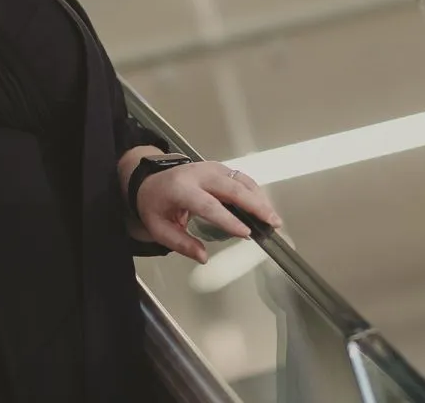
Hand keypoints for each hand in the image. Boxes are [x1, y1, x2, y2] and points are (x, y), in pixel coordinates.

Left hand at [134, 162, 281, 263]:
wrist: (150, 179)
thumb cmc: (155, 205)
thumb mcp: (158, 227)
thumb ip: (180, 243)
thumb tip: (203, 257)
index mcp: (180, 188)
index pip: (207, 204)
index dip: (228, 219)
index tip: (246, 232)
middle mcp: (198, 174)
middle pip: (231, 188)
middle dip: (254, 205)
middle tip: (272, 223)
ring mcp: (210, 168)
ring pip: (240, 180)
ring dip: (260, 199)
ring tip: (273, 219)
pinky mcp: (219, 168)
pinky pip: (241, 179)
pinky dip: (255, 193)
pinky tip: (264, 208)